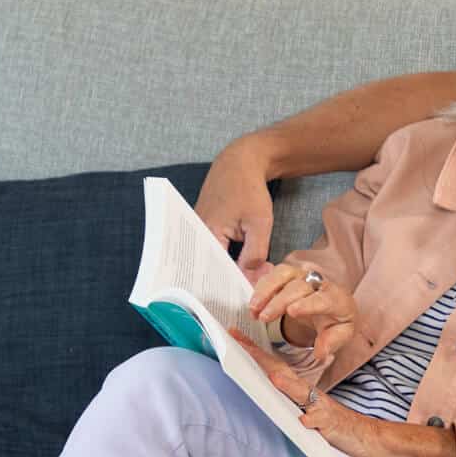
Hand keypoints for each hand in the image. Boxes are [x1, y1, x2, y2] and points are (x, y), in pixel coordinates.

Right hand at [197, 137, 276, 280]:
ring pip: (211, 258)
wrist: (240, 162)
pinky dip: (224, 258)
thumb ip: (255, 252)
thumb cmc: (249, 188)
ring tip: (245, 281)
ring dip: (228, 269)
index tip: (248, 294)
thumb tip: (250, 279)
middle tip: (249, 290)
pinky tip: (238, 266)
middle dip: (230, 280)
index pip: (215, 271)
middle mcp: (195, 233)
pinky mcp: (202, 226)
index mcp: (206, 233)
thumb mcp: (260, 222)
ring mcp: (197, 229)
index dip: (232, 284)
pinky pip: (211, 249)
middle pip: (210, 267)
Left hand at [227, 331, 380, 456]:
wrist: (363, 435)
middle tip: (241, 345)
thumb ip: (286, 396)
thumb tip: (265, 381)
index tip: (234, 336)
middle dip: (261, 359)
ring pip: (302, 394)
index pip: (271, 366)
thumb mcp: (302, 408)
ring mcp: (319, 407)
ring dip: (288, 386)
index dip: (253, 352)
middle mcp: (308, 393)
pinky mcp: (330, 424)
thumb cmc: (329, 421)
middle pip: (282, 372)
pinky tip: (304, 421)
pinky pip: (320, 421)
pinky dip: (313, 420)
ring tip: (273, 377)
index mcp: (298, 389)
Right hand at [248, 264, 358, 361]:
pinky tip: (253, 305)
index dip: (307, 304)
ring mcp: (301, 275)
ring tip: (254, 309)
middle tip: (263, 318)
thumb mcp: (341, 334)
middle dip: (278, 301)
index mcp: (335, 298)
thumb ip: (332, 342)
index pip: (322, 299)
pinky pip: (272, 275)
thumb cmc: (335, 319)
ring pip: (282, 274)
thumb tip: (320, 351)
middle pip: (297, 286)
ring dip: (265, 290)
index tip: (291, 312)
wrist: (331, 304)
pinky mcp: (287, 274)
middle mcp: (318, 282)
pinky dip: (261, 288)